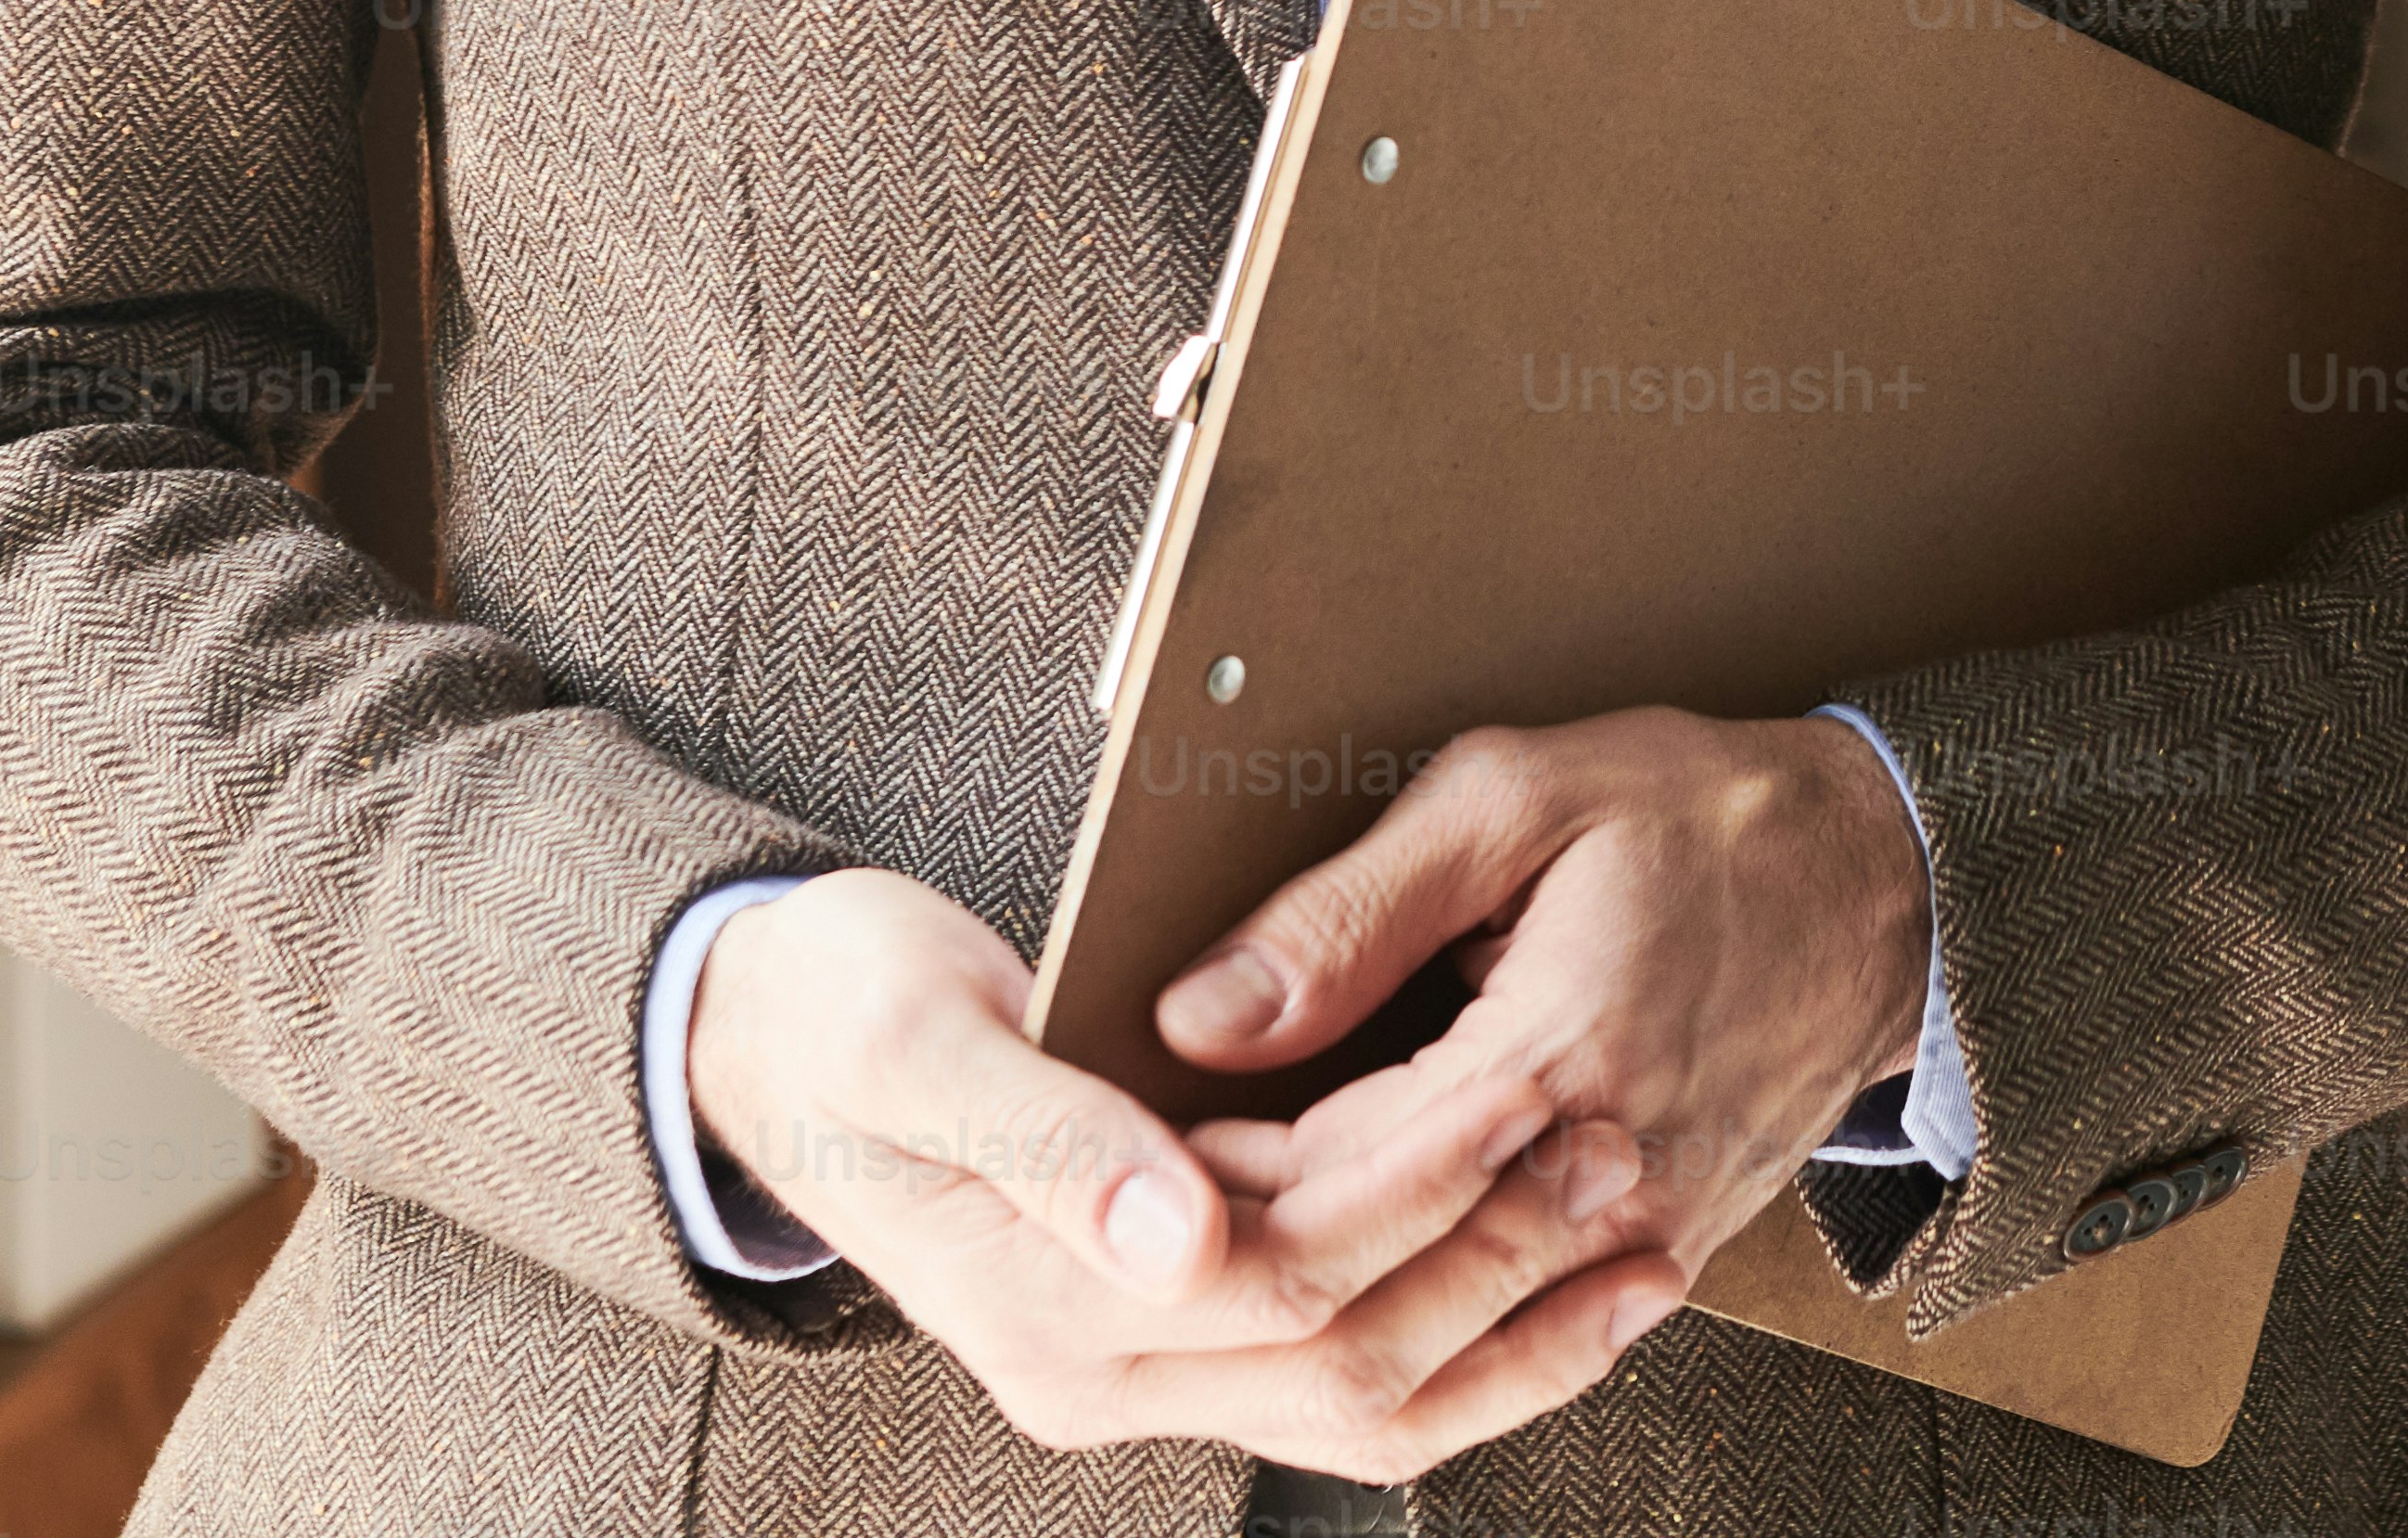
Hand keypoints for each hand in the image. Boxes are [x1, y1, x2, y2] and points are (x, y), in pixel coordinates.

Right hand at [682, 867, 1684, 1473]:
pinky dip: (1463, 1336)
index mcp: (1042, 1305)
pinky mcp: (1170, 1334)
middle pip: (1347, 1361)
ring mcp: (1137, 1370)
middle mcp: (1097, 1374)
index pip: (1283, 1277)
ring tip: (1641, 1236)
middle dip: (1497, 1266)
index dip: (1413, 1196)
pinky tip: (1555, 1271)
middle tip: (1623, 1161)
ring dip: (1512, 1328)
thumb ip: (1046, 1136)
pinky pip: (1343, 1374)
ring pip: (1365, 1399)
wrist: (765, 1042)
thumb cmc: (834, 1007)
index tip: (1525, 1096)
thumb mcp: (914, 1034)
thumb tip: (1172, 1231)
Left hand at [1157, 709, 1936, 1285]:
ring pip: (1439, 1347)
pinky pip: (1516, 1345)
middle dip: (1247, 1269)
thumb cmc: (1708, 820)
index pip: (1325, 1187)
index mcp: (1549, 1063)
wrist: (1887, 881)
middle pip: (1370, 1292)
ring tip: (1234, 1255)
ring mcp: (1640, 1239)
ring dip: (1323, 1310)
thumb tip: (1205, 1013)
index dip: (1211, 1187)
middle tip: (1157, 1220)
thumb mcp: (1514, 798)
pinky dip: (1421, 1329)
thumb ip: (1347, 912)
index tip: (1138, 1152)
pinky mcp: (1666, 1259)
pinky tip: (1352, 1294)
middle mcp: (1599, 1181)